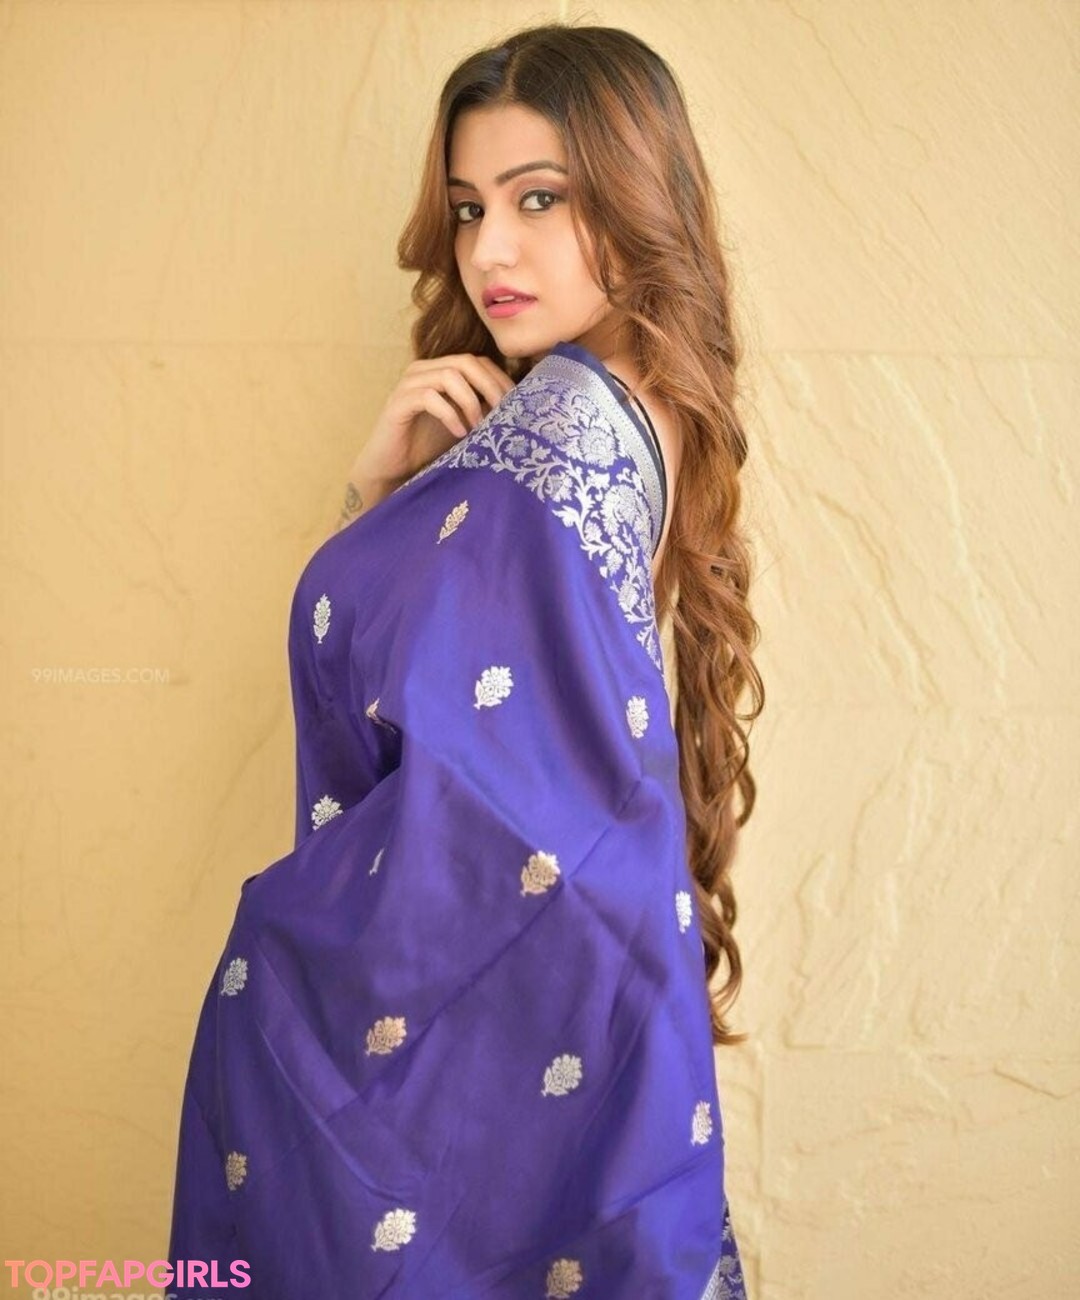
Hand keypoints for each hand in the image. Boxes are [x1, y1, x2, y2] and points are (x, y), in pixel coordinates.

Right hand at [349, 353, 516, 495]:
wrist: (394, 468)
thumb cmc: (430, 446)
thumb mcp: (465, 423)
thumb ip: (484, 409)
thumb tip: (519, 405)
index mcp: (440, 370)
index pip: (477, 361)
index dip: (499, 379)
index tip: (515, 404)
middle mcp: (424, 370)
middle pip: (466, 361)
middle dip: (490, 387)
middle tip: (503, 413)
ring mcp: (409, 384)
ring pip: (449, 375)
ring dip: (470, 402)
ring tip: (478, 427)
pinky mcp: (398, 402)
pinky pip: (429, 397)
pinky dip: (449, 414)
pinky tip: (459, 433)